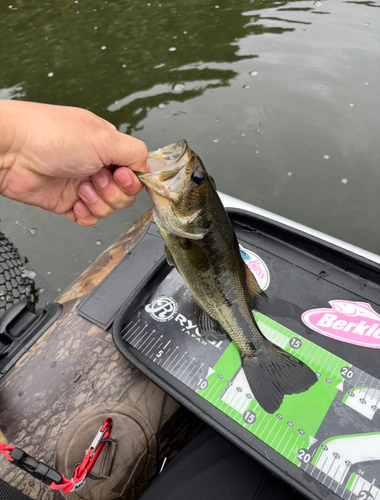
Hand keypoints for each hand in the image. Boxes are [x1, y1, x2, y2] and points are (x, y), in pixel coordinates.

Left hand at [0, 100, 147, 225]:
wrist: (11, 151)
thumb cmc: (52, 136)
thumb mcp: (104, 138)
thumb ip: (134, 152)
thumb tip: (148, 167)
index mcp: (107, 147)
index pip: (135, 171)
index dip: (133, 180)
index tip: (122, 176)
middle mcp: (96, 166)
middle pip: (125, 194)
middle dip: (114, 192)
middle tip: (96, 178)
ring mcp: (82, 185)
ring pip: (109, 208)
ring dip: (99, 202)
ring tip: (81, 189)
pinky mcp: (67, 202)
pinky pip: (89, 219)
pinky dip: (86, 216)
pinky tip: (77, 205)